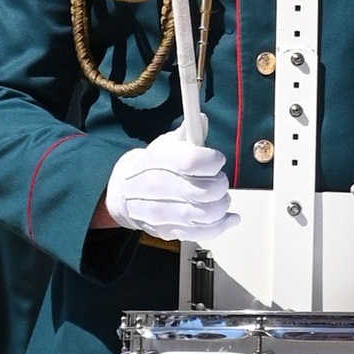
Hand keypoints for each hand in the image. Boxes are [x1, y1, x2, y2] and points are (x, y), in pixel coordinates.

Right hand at [103, 126, 232, 241]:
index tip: (216, 160)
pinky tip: (228, 217)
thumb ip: (188, 133)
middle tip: (218, 180)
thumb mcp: (166, 144)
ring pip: (207, 214)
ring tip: (219, 197)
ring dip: (222, 205)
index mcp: (160, 160)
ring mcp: (163, 212)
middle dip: (220, 184)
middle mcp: (159, 187)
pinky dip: (222, 225)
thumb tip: (203, 120)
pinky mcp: (169, 230)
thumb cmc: (151, 167)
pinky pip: (202, 233)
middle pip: (206, 191)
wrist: (125, 193)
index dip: (214, 160)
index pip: (194, 161)